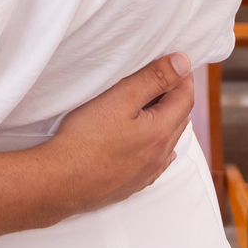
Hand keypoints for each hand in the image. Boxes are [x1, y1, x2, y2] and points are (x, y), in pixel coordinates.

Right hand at [44, 53, 192, 215]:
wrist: (63, 180)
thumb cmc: (88, 136)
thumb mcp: (121, 97)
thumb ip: (154, 79)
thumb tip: (183, 63)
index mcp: (161, 132)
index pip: (185, 99)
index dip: (183, 77)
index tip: (176, 63)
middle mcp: (160, 155)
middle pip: (179, 120)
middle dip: (176, 96)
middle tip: (165, 77)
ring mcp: (147, 173)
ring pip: (168, 141)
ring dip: (167, 120)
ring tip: (156, 104)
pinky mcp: (132, 184)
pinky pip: (156, 163)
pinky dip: (158, 147)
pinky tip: (154, 147)